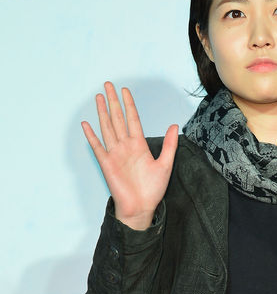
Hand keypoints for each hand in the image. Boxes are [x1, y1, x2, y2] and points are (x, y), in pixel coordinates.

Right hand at [81, 81, 177, 229]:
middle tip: (108, 85)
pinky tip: (86, 124)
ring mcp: (115, 154)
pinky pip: (97, 147)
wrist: (141, 208)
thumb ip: (169, 145)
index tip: (125, 91)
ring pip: (107, 128)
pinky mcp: (106, 164)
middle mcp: (125, 147)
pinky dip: (91, 136)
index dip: (129, 105)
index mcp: (139, 145)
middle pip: (117, 119)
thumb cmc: (152, 190)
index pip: (133, 119)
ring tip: (99, 97)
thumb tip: (174, 125)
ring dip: (102, 112)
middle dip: (113, 102)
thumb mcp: (166, 165)